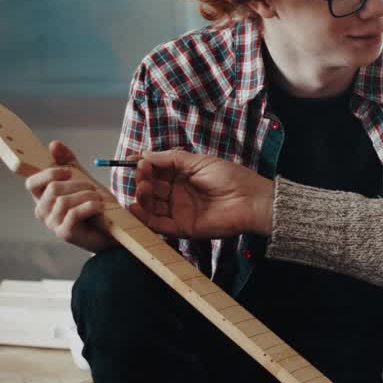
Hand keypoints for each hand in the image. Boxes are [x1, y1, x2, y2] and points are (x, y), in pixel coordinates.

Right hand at [24, 141, 114, 252]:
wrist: (111, 230)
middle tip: (93, 189)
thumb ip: (67, 161)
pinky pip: (74, 213)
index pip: (32, 183)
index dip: (48, 174)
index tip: (68, 171)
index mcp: (42, 198)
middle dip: (78, 184)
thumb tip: (53, 144)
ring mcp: (52, 224)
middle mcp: (42, 212)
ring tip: (99, 199)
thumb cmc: (93, 204)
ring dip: (87, 196)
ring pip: (64, 201)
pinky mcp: (65, 234)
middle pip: (53, 189)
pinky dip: (91, 206)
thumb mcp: (81, 178)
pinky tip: (100, 207)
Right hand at [128, 149, 273, 238]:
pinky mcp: (182, 227)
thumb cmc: (230, 177)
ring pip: (151, 206)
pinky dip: (143, 218)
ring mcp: (179, 211)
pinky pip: (157, 225)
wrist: (250, 199)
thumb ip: (171, 159)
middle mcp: (178, 194)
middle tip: (142, 173)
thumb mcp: (199, 161)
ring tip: (142, 187)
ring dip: (141, 197)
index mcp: (182, 176)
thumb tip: (145, 154)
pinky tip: (134, 208)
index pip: (155, 171)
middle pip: (150, 188)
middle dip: (142, 180)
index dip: (143, 166)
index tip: (131, 160)